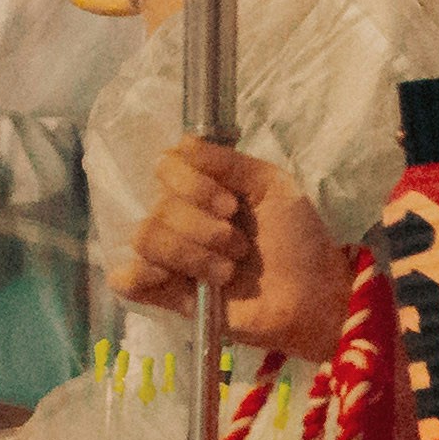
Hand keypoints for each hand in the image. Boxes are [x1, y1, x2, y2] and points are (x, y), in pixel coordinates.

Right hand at [122, 136, 345, 352]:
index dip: (192, 182)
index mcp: (203, 187)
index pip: (166, 165)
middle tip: (240, 245)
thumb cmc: (298, 238)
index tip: (231, 203)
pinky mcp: (166, 294)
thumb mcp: (273, 185)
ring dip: (191, 254)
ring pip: (146, 239)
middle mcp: (181, 217)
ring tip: (227, 272)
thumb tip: (183, 143)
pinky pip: (126, 279)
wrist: (312, 296)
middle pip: (159, 206)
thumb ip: (229, 162)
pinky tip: (183, 283)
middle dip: (204, 227)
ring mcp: (171, 256)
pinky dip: (143, 276)